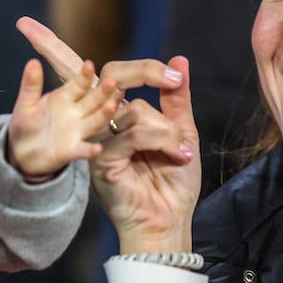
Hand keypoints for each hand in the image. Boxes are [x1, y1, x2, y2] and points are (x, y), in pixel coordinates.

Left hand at [5, 58, 120, 179]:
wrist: (21, 153)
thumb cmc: (26, 125)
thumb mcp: (26, 103)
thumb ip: (31, 84)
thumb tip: (32, 61)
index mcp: (64, 98)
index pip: (78, 85)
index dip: (84, 76)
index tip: (89, 65)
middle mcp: (76, 113)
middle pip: (93, 101)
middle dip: (103, 92)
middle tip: (112, 81)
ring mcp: (76, 132)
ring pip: (95, 121)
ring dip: (104, 114)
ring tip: (111, 106)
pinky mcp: (72, 151)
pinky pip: (84, 150)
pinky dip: (91, 150)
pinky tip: (97, 148)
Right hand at [92, 55, 200, 253]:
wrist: (170, 222)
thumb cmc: (173, 184)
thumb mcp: (182, 134)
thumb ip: (176, 99)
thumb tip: (180, 59)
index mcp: (122, 117)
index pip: (118, 76)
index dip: (141, 66)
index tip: (175, 74)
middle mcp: (106, 126)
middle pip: (113, 77)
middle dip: (145, 71)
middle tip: (173, 81)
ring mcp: (100, 142)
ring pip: (133, 109)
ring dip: (167, 128)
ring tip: (182, 151)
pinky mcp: (101, 161)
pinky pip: (132, 135)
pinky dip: (161, 141)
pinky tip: (178, 156)